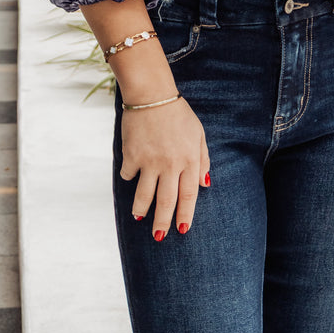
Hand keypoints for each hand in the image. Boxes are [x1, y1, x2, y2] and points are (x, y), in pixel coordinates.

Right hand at [120, 97, 209, 240]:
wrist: (151, 95)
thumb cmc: (178, 114)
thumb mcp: (198, 134)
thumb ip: (202, 160)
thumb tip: (205, 184)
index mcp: (189, 160)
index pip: (189, 196)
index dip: (185, 215)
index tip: (182, 230)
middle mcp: (170, 164)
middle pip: (166, 201)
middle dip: (163, 222)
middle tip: (159, 237)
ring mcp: (149, 161)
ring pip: (144, 196)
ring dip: (141, 210)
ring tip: (140, 218)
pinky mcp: (131, 156)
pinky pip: (128, 175)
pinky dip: (128, 178)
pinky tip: (130, 178)